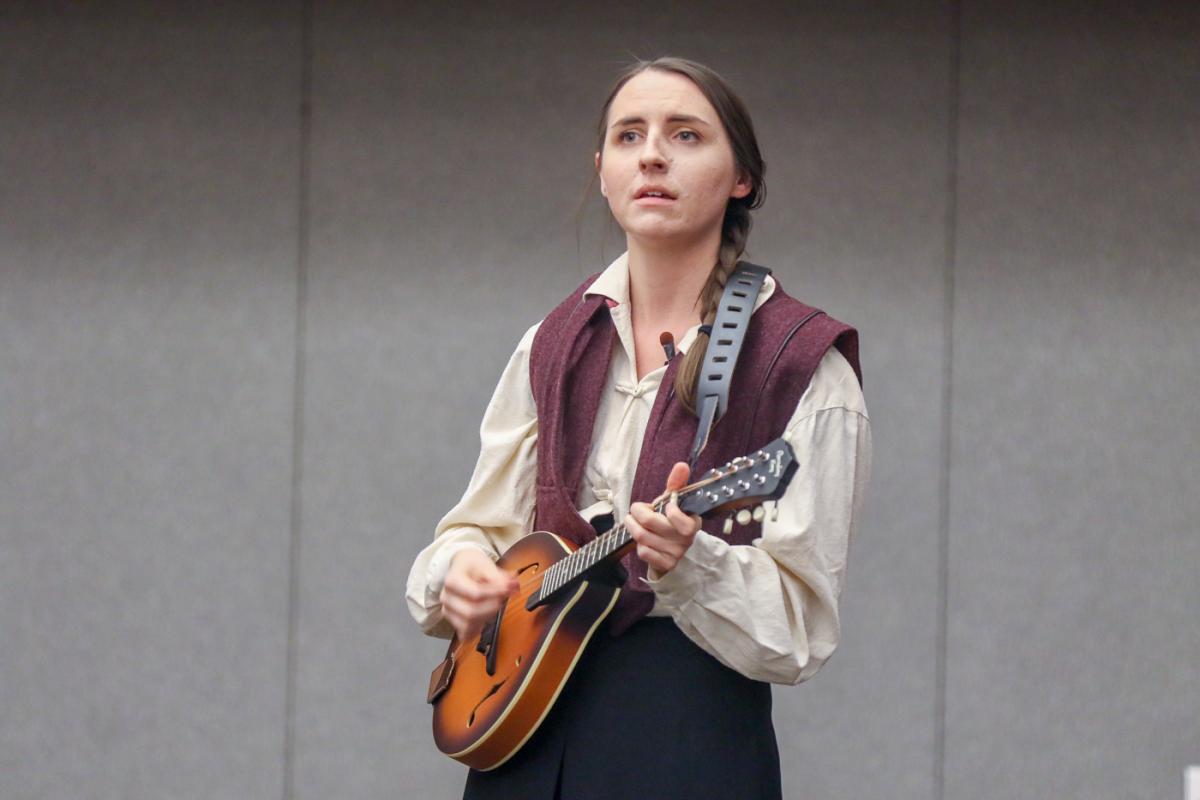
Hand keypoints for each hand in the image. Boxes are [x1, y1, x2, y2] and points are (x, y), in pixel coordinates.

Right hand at [439, 548, 519, 641]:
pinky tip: (486, 617)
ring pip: (469, 624)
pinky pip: (466, 632)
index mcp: (452, 581)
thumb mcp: (485, 564)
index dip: (495, 593)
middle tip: (505, 597)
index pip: (475, 593)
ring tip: (496, 604)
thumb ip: (499, 577)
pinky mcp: (453, 621)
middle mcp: (446, 597)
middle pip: (471, 612)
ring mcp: (448, 611)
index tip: (509, 589)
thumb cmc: (473, 565)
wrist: (463, 567)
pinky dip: (478, 628)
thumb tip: (512, 585)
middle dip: (492, 607)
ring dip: (487, 616)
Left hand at [625, 461, 702, 575]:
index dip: (668, 508)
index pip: (678, 516)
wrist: (673, 550)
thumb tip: (681, 465)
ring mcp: (676, 554)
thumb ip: (677, 484)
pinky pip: (643, 552)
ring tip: (632, 521)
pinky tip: (642, 540)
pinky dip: (638, 544)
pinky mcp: (665, 564)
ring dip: (632, 526)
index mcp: (692, 523)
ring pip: (643, 537)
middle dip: (637, 512)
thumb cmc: (671, 521)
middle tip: (636, 509)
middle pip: (651, 522)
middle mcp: (686, 540)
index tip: (665, 505)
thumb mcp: (674, 502)